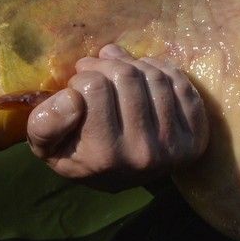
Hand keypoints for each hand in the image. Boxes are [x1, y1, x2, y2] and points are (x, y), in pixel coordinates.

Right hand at [26, 45, 210, 190]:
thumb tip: (72, 99)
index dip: (83, 76)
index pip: (95, 86)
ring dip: (134, 63)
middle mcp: (143, 155)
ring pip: (154, 75)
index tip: (78, 83)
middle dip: (107, 64)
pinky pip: (181, 83)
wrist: (121, 176)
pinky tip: (146, 75)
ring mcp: (174, 147)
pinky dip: (162, 69)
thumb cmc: (79, 154)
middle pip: (127, 77)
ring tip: (120, 71)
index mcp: (104, 157)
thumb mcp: (46, 146)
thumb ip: (44, 124)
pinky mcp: (195, 138)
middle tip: (97, 68)